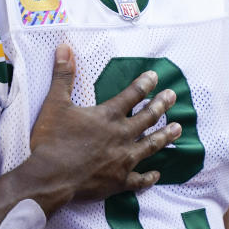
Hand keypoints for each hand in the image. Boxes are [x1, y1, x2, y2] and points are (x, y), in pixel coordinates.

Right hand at [29, 44, 179, 200]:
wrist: (50, 177)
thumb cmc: (51, 140)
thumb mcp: (55, 103)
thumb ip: (63, 75)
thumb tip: (63, 47)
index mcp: (108, 115)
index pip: (132, 95)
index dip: (144, 84)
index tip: (155, 76)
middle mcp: (121, 136)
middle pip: (147, 117)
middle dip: (161, 105)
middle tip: (173, 96)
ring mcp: (123, 160)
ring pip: (150, 145)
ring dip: (165, 136)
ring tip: (178, 128)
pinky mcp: (119, 181)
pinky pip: (139, 179)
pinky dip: (149, 177)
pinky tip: (157, 174)